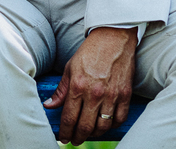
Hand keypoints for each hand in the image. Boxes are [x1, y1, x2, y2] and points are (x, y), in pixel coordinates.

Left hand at [43, 26, 136, 144]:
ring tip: (89, 133)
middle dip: (78, 137)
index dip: (65, 132)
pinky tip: (106, 124)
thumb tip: (49, 105)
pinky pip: (119, 118)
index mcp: (78, 86)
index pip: (69, 118)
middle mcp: (95, 93)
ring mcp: (112, 95)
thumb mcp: (70, 68)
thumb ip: (61, 90)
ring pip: (103, 126)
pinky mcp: (125, 94)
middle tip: (75, 140)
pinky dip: (112, 125)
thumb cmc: (90, 52)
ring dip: (95, 134)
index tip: (63, 137)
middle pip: (85, 126)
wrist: (113, 38)